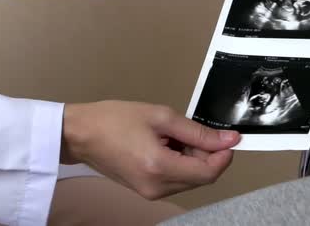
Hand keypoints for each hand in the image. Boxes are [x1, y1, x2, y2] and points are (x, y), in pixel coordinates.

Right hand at [60, 101, 240, 199]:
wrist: (81, 134)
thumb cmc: (114, 120)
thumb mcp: (160, 116)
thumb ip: (198, 131)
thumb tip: (228, 140)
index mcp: (160, 168)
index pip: (209, 173)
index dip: (224, 155)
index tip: (227, 137)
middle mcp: (157, 187)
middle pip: (202, 177)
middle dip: (207, 154)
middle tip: (192, 129)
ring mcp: (150, 192)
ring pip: (190, 179)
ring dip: (193, 158)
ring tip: (174, 135)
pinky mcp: (146, 190)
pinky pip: (176, 180)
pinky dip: (181, 163)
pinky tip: (168, 144)